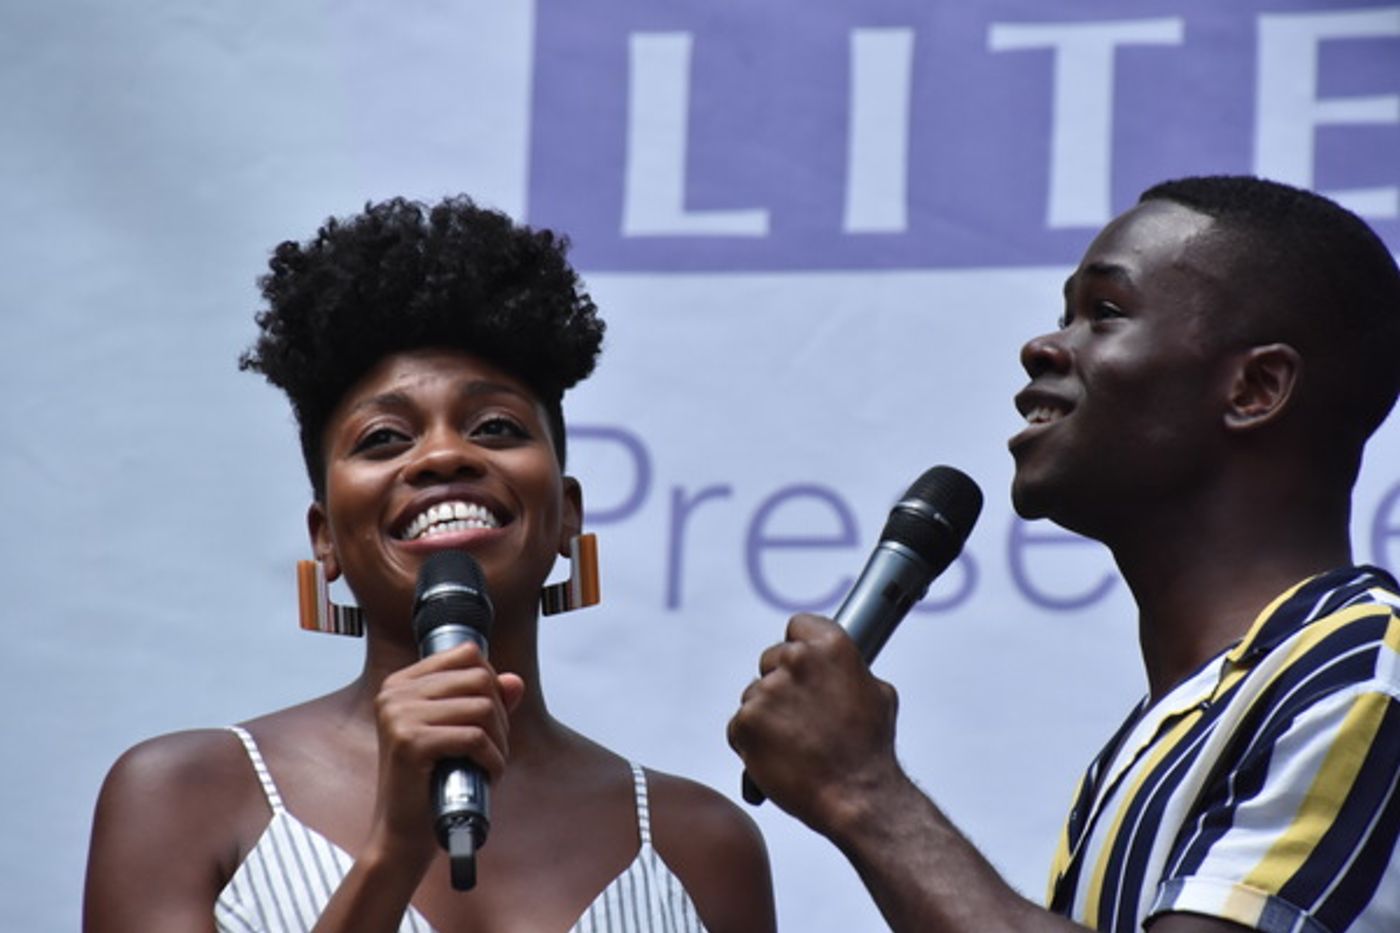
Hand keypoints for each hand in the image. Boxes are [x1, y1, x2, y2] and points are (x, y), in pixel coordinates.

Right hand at [367, 643, 525, 863]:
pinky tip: (487, 774)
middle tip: (494, 747)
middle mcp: (395, 694)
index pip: (466, 654)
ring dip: (500, 740)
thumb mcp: (457, 733)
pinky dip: (492, 758)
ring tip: (491, 762)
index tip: (491, 715)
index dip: (491, 683)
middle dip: (500, 714)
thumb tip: (515, 681)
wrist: (401, 834)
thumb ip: (485, 701)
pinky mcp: (410, 742)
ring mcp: (400, 716)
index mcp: (401, 684)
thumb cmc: (430, 783)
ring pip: (482, 707)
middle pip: (478, 678)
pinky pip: (475, 737)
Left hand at [727, 614, 903, 838]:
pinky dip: (752, 742)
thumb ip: (849, 669)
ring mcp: (768, 690)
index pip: (797, 626)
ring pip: (755, 696)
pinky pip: (740, 726)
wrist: (856, 797)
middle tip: (801, 717)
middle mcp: (796, 660)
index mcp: (830, 645)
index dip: (799, 647)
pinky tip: (779, 756)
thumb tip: (837, 666)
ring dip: (767, 716)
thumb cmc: (870, 750)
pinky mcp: (746, 721)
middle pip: (770, 660)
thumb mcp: (878, 693)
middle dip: (781, 685)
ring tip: (796, 744)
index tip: (803, 667)